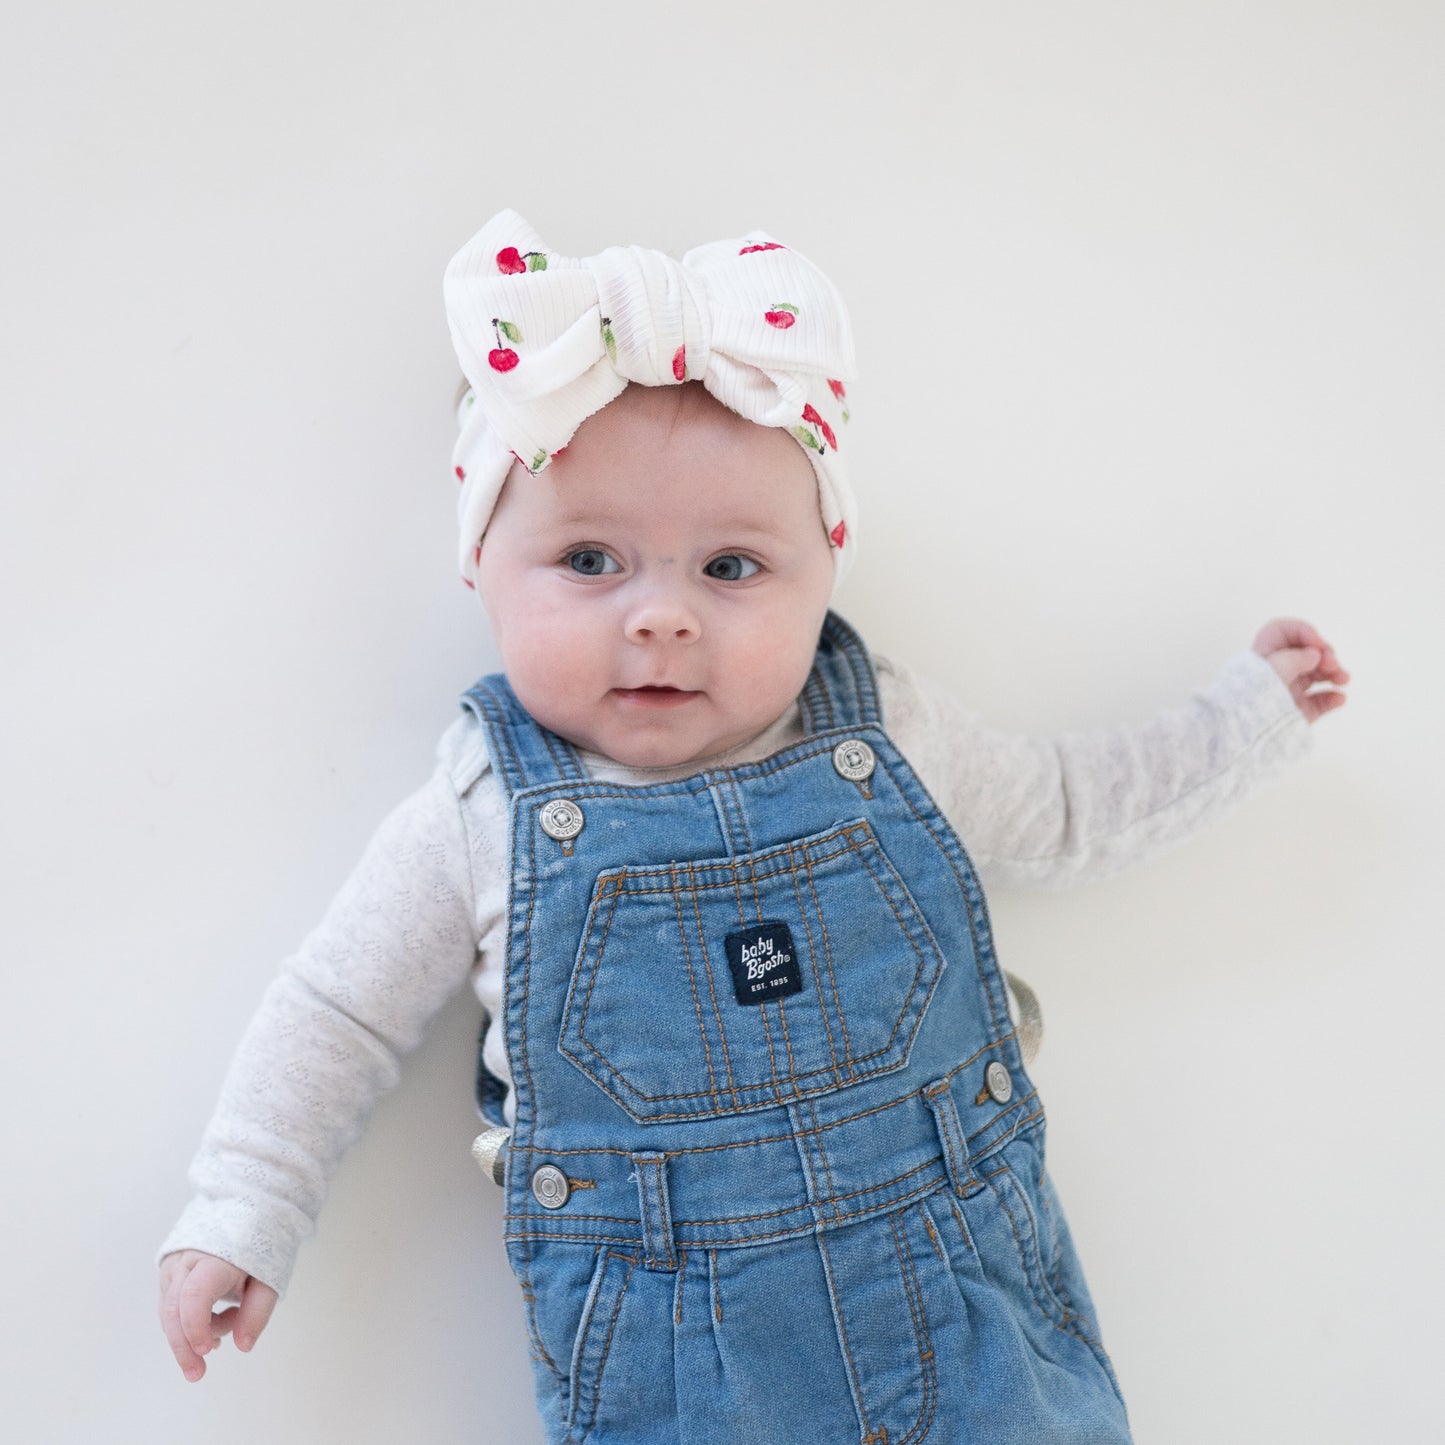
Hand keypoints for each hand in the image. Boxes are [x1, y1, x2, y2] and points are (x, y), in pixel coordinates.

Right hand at [158, 1249, 277, 1381]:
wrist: (248, 1210)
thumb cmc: (261, 1245)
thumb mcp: (270, 1278)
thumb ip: (257, 1312)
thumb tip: (243, 1346)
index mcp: (214, 1259)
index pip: (194, 1297)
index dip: (196, 1328)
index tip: (207, 1351)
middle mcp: (186, 1260)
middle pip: (173, 1310)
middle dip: (183, 1346)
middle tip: (197, 1373)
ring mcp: (173, 1264)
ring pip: (170, 1310)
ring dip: (189, 1332)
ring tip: (220, 1336)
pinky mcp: (168, 1269)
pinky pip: (171, 1303)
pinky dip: (187, 1320)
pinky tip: (211, 1323)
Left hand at [1251, 617, 1348, 723]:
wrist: (1245, 730)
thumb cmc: (1254, 692)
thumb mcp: (1275, 667)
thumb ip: (1297, 657)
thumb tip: (1314, 655)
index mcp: (1265, 655)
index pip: (1283, 632)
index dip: (1303, 631)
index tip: (1317, 642)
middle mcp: (1278, 670)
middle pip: (1307, 653)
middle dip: (1325, 653)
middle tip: (1331, 663)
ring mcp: (1288, 691)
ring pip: (1317, 676)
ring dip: (1334, 673)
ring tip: (1343, 679)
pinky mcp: (1298, 711)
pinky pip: (1320, 702)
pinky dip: (1332, 698)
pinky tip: (1339, 697)